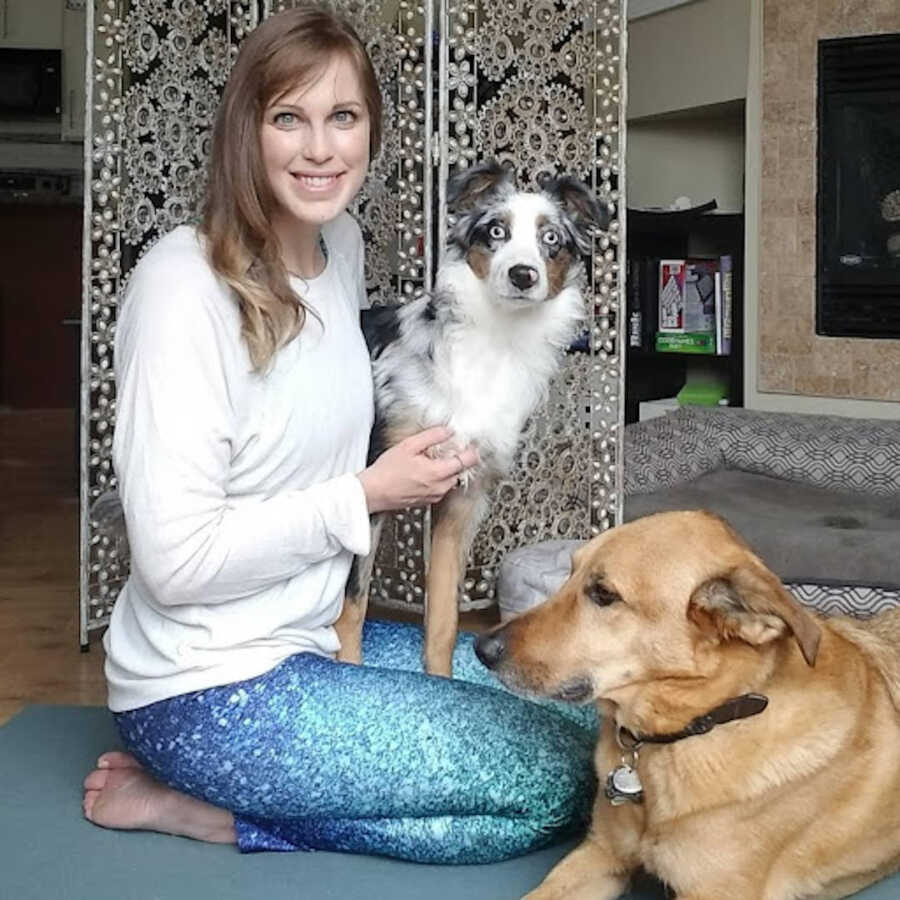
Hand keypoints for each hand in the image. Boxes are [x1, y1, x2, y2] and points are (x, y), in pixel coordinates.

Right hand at [358, 426, 478, 513]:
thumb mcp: (409, 446)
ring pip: (451, 480)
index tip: (471, 445)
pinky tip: (423, 472)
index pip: (467, 462)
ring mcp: (434, 496)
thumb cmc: (386, 472)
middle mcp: (440, 487)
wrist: (373, 492)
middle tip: (447, 449)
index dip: (472, 451)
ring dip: (447, 470)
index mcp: (438, 473)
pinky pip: (441, 488)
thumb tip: (447, 431)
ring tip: (431, 461)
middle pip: (460, 471)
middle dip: (457, 460)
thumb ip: (432, 436)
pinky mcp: (428, 501)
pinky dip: (438, 479)